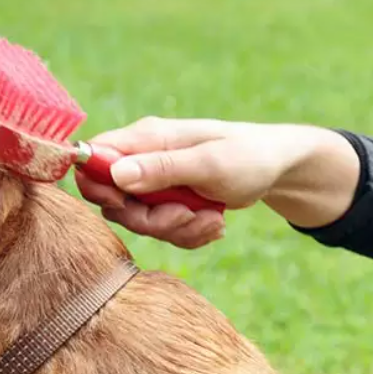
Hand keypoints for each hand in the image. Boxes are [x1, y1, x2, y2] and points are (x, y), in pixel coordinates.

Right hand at [76, 117, 360, 248]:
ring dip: (175, 229)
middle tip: (185, 214)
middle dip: (148, 219)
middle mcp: (142, 160)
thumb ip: (161, 169)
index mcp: (145, 139)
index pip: (93, 156)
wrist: (279, 169)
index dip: (96, 184)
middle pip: (113, 200)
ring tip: (210, 218)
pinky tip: (213, 222)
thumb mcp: (208, 163)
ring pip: (138, 221)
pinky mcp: (166, 203)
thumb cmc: (248, 156)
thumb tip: (115, 174)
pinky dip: (187, 235)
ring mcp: (153, 183)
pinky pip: (160, 231)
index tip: (123, 202)